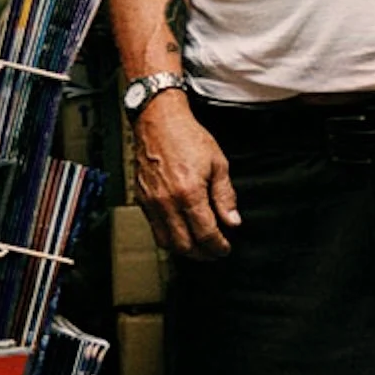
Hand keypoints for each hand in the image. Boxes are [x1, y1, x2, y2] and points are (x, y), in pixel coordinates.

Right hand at [132, 94, 239, 259]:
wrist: (158, 120)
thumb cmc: (187, 136)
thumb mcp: (218, 163)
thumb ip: (225, 196)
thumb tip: (232, 220)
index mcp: (189, 193)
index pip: (206, 234)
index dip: (218, 246)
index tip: (225, 248)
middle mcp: (167, 202)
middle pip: (185, 245)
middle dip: (202, 254)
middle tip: (214, 251)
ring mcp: (152, 202)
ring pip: (166, 242)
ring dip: (184, 249)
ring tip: (198, 246)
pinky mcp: (142, 199)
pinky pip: (154, 228)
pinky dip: (169, 236)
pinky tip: (181, 231)